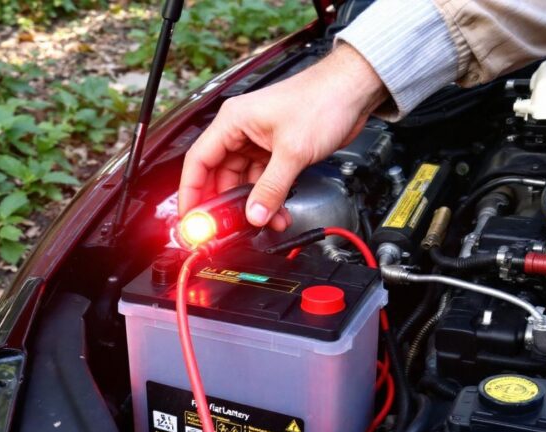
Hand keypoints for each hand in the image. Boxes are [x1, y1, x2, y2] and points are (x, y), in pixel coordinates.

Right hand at [179, 43, 388, 229]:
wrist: (353, 90)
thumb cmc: (322, 99)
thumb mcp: (292, 151)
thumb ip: (271, 188)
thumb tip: (255, 214)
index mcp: (233, 121)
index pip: (199, 161)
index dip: (191, 191)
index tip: (191, 217)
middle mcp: (241, 131)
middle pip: (219, 175)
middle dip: (224, 204)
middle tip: (223, 228)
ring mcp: (258, 142)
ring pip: (244, 182)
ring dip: (252, 205)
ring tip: (262, 222)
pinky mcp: (276, 151)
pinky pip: (263, 181)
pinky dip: (269, 198)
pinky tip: (277, 212)